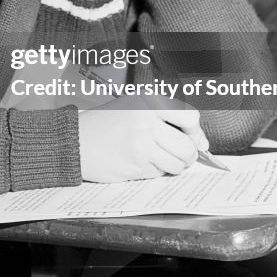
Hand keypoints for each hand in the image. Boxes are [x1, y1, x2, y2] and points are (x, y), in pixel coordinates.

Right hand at [78, 107, 207, 181]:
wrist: (76, 140)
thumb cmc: (104, 124)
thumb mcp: (135, 108)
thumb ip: (167, 119)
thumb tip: (200, 142)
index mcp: (148, 102)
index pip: (190, 118)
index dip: (195, 132)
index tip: (193, 138)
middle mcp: (147, 121)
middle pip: (187, 146)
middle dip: (187, 155)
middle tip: (177, 154)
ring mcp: (142, 144)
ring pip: (177, 164)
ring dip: (172, 166)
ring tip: (156, 157)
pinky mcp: (137, 165)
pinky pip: (160, 174)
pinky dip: (156, 172)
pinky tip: (141, 162)